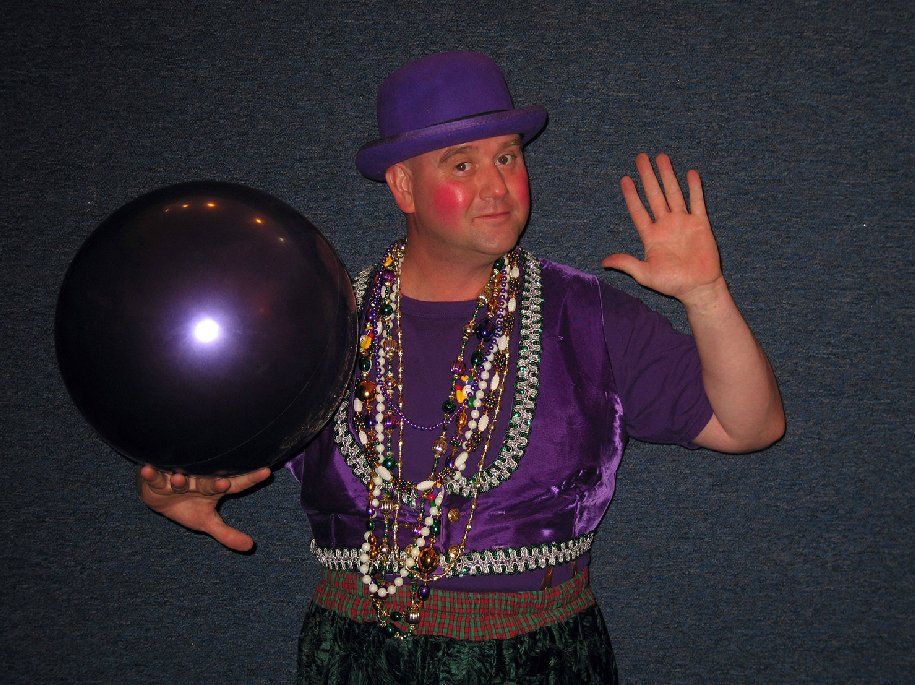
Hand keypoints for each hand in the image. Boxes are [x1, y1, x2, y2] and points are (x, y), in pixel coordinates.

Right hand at [137, 464, 271, 551]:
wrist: (158, 496)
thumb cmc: (187, 506)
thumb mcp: (207, 522)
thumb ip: (227, 534)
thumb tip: (250, 546)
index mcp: (213, 488)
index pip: (236, 484)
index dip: (250, 479)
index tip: (266, 471)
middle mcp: (198, 480)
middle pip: (207, 482)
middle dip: (213, 484)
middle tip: (223, 484)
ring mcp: (177, 477)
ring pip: (180, 479)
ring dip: (179, 480)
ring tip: (180, 480)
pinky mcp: (156, 479)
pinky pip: (153, 476)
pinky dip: (150, 474)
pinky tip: (147, 469)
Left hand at [602, 153, 723, 306]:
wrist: (698, 288)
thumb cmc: (672, 284)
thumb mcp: (645, 274)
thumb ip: (627, 264)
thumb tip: (604, 261)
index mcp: (651, 236)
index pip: (638, 210)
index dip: (631, 195)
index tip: (625, 179)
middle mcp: (665, 225)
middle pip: (654, 195)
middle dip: (647, 176)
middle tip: (641, 157)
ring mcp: (683, 223)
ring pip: (673, 193)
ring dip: (668, 175)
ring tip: (661, 157)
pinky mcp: (700, 224)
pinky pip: (697, 202)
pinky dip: (694, 189)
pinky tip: (690, 173)